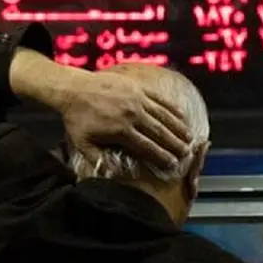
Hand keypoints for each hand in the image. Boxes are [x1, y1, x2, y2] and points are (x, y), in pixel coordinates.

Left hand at [59, 71, 191, 170]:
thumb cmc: (77, 118)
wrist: (73, 89)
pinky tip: (181, 115)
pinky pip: (159, 99)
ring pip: (163, 116)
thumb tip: (113, 175)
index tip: (172, 164)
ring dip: (178, 127)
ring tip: (189, 138)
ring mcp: (136, 99)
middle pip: (159, 132)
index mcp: (121, 131)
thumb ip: (99, 160)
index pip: (146, 147)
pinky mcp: (137, 88)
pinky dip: (171, 107)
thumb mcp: (83, 143)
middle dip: (175, 144)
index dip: (161, 157)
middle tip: (186, 154)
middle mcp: (132, 115)